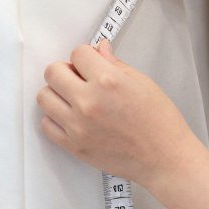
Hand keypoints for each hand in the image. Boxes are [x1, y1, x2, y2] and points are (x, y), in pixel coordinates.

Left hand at [37, 40, 203, 187]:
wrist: (165, 158)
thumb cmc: (160, 122)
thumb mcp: (143, 83)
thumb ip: (116, 64)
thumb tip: (100, 50)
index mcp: (108, 80)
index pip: (78, 53)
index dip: (86, 56)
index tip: (92, 63)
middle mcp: (88, 101)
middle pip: (53, 72)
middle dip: (66, 70)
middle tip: (79, 78)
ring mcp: (78, 125)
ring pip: (44, 97)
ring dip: (57, 93)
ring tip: (74, 98)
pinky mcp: (74, 145)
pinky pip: (46, 124)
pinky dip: (55, 118)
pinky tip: (72, 117)